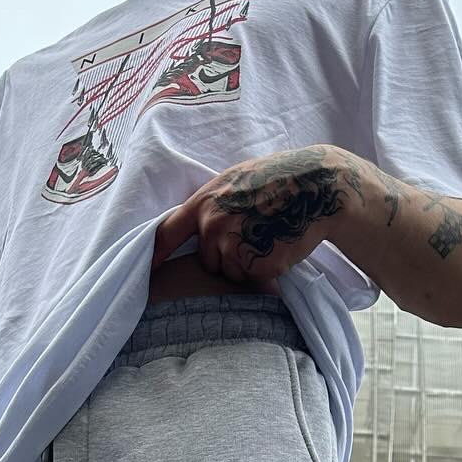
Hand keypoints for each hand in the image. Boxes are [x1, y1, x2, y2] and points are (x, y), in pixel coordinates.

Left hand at [151, 145, 359, 291]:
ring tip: (268, 237)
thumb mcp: (235, 181)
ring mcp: (233, 246)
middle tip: (254, 234)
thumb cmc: (278, 181)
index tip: (146, 270)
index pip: (167, 233)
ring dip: (247, 266)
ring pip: (231, 274)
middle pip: (208, 262)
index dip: (156, 254)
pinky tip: (279, 247)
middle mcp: (212, 225)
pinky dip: (265, 273)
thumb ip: (211, 203)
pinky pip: (253, 280)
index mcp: (204, 202)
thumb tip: (192, 224)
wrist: (315, 187)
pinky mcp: (255, 264)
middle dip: (227, 258)